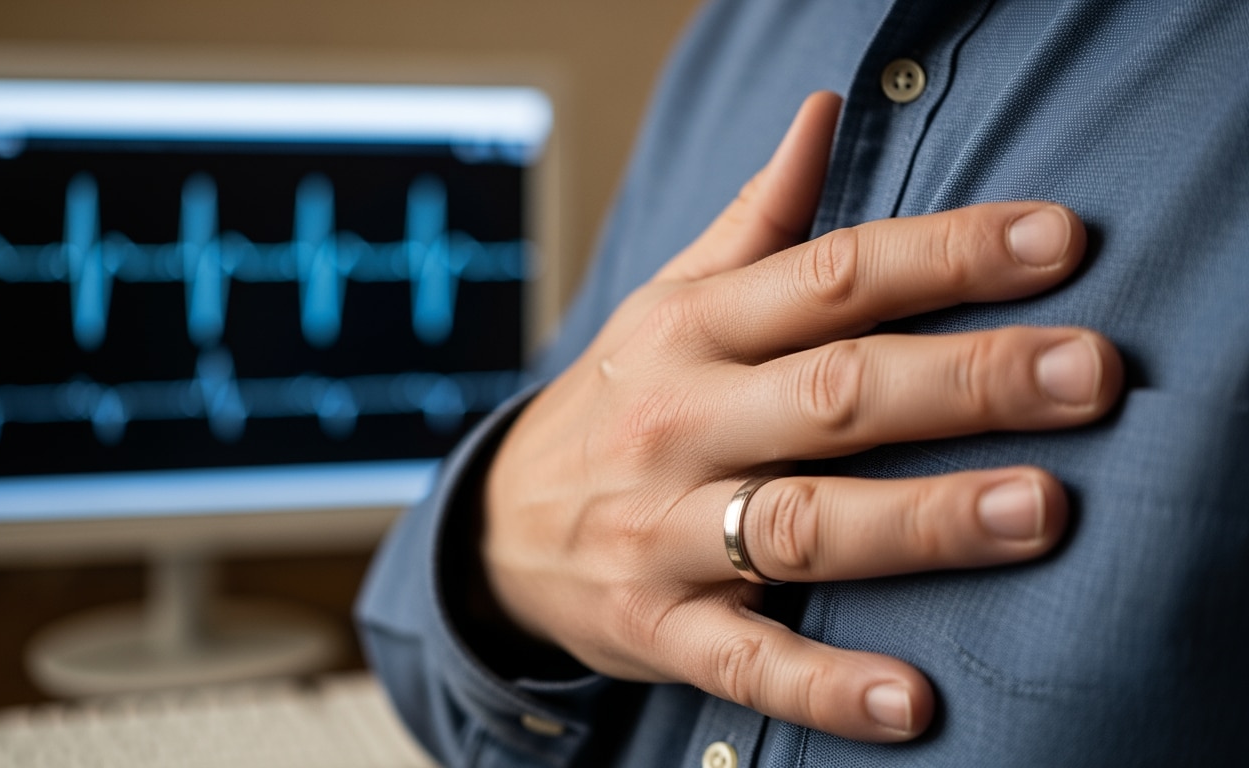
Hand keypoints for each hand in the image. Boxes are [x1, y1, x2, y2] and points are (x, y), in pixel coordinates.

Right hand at [478, 93, 1122, 741]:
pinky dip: (822, 685)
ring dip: (915, 521)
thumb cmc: (614, 402)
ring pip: (797, 522)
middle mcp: (681, 423)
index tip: (1055, 243)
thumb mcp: (666, 300)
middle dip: (962, 381)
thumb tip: (826, 112)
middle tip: (1083, 373)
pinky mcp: (658, 627)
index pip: (829, 278)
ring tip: (1031, 510)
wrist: (496, 527)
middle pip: (831, 393)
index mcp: (693, 332)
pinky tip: (907, 700)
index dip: (943, 255)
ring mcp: (665, 530)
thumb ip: (754, 219)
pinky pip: (745, 660)